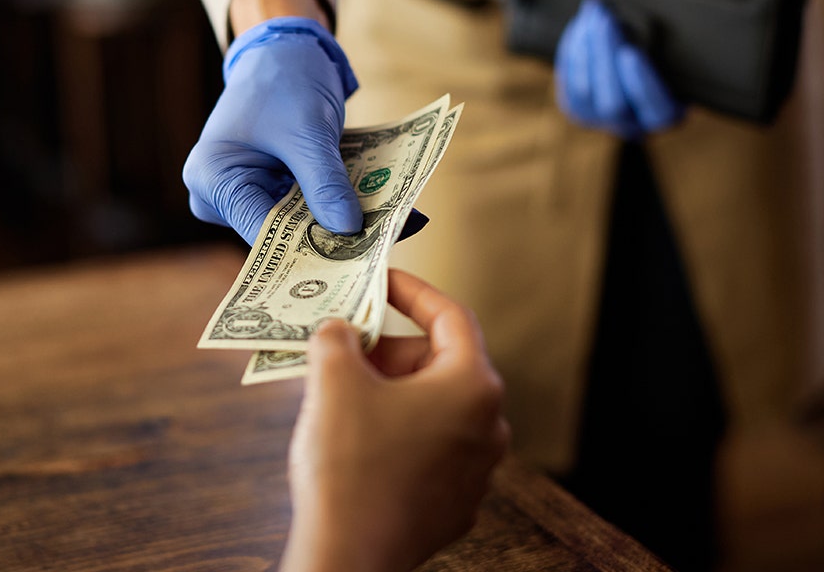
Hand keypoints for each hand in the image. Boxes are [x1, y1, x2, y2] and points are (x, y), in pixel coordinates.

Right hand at [182, 16, 362, 243]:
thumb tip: (348, 230)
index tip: (352, 257)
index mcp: (212, 178)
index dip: (307, 245)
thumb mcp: (308, 132)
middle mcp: (215, 193)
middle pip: (273, 232)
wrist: (283, 51)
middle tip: (373, 244)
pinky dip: (324, 206)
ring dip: (327, 222)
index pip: (260, 231)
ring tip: (376, 226)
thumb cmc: (284, 80)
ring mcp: (237, 193)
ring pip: (288, 223)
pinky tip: (361, 209)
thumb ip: (325, 182)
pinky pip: (295, 209)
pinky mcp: (261, 189)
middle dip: (320, 235)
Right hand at [282, 269, 509, 571]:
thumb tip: (340, 329)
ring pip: (432, 409)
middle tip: (344, 340)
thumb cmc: (349, 465)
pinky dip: (394, 432)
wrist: (349, 559)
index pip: (450, 316)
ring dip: (389, 391)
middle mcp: (489, 427)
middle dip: (390, 348)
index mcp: (473, 386)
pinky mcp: (454, 505)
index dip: (410, 290)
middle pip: (440, 363)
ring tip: (341, 387)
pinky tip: (353, 435)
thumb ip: (338, 336)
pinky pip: (427, 450)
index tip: (378, 279)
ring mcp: (476, 471)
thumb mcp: (333, 378)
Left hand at [554, 0, 683, 138]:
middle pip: (613, 104)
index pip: (657, 112)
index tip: (631, 53)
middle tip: (606, 19)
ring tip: (595, 10)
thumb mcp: (676, 55)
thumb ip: (665, 50)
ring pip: (584, 91)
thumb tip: (644, 24)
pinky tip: (582, 23)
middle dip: (606, 57)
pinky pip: (568, 80)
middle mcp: (632, 126)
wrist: (632, 67)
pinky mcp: (575, 107)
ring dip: (587, 45)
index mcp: (666, 116)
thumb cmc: (665, 54)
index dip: (642, 85)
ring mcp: (599, 120)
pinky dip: (573, 47)